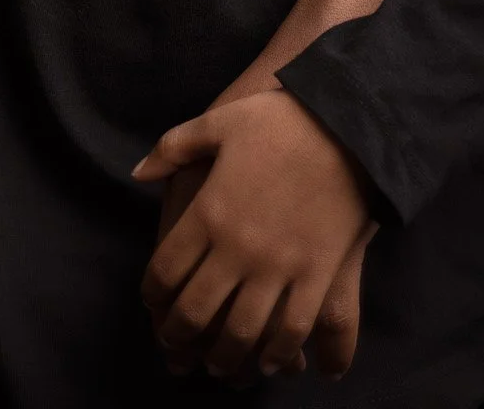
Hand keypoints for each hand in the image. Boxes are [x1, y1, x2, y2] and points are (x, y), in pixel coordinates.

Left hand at [134, 90, 373, 382]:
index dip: (153, 295)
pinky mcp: (315, 275)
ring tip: (218, 362)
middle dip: (179, 335)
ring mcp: (277, 266)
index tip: (153, 303)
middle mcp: (237, 248)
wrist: (345, 125)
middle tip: (176, 344)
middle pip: (196, 311)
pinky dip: (277, 352)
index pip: (165, 271)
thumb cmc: (279, 121)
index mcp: (208, 212)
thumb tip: (138, 172)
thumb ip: (173, 147)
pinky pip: (292, 329)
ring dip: (224, 355)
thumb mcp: (218, 123)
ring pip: (240, 331)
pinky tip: (270, 359)